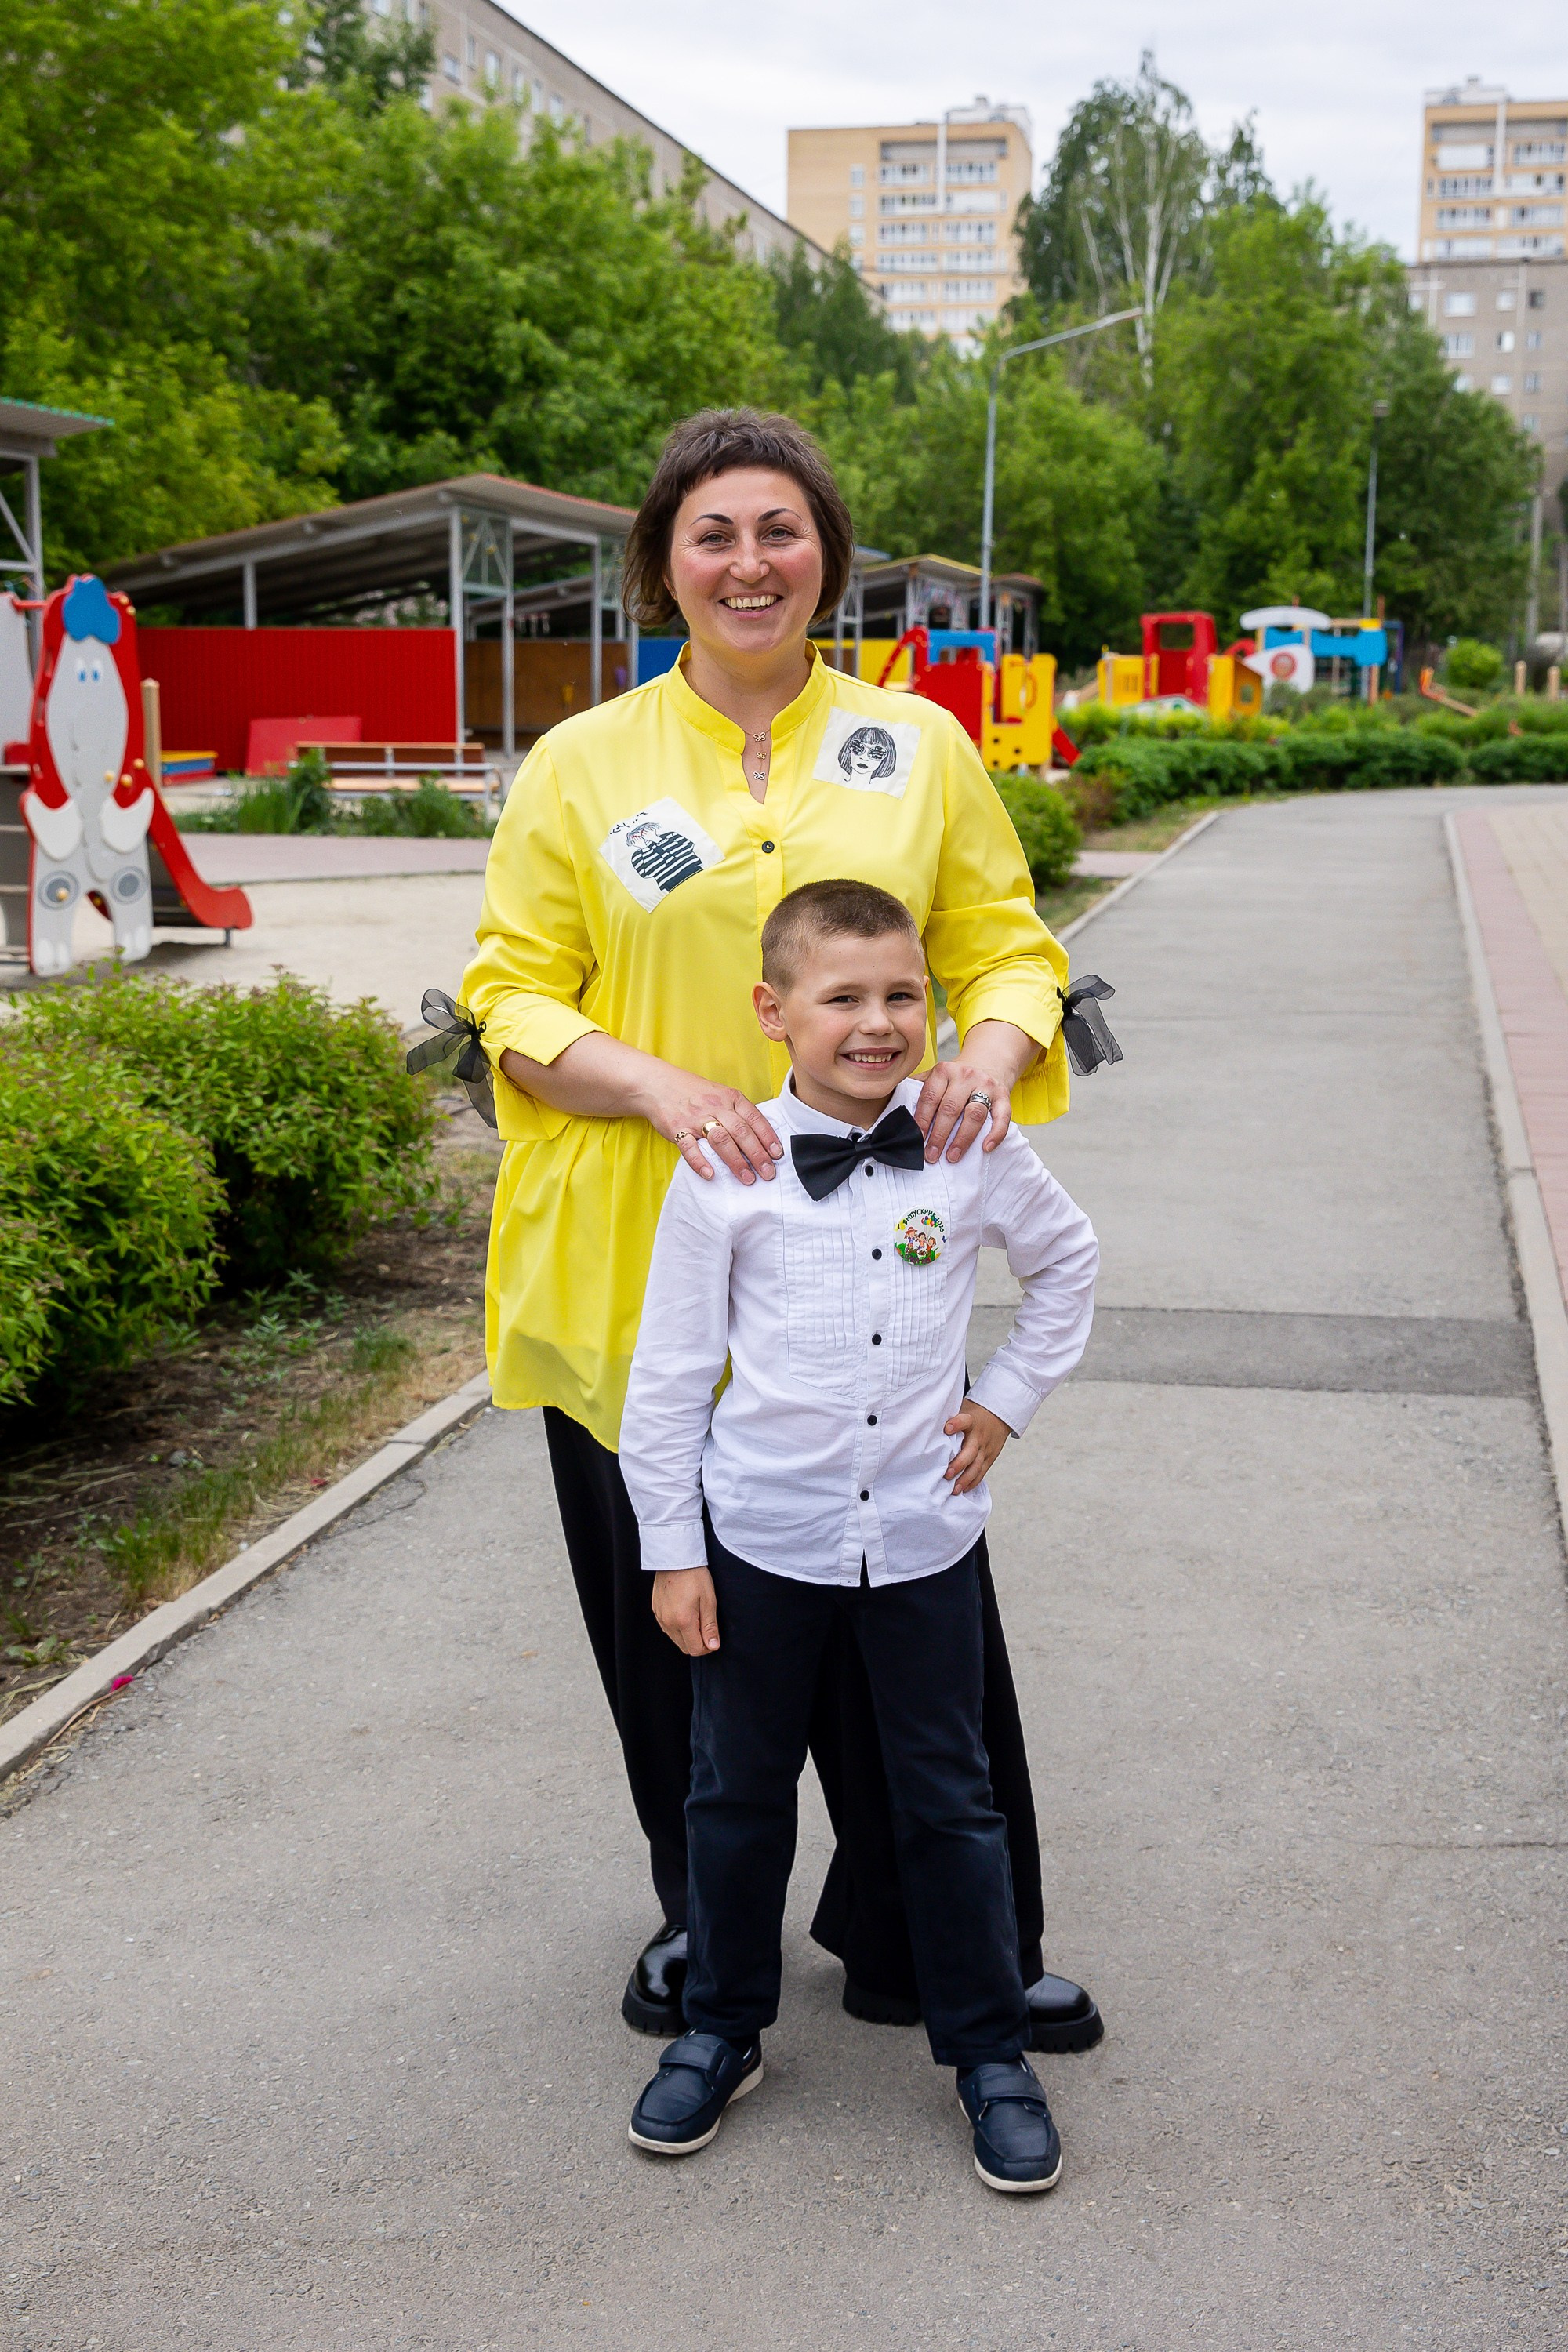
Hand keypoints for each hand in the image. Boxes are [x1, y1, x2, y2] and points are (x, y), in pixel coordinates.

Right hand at [639, 1067, 782, 1186]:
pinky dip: (700, 1161)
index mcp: (730, 1097)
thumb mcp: (720, 1094)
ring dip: (736, 1161)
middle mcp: (716, 1106)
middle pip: (741, 1131)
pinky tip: (710, 1174)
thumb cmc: (694, 1093)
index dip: (768, 1136)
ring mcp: (696, 1117)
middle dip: (757, 1154)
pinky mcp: (677, 1128)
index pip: (754, 1118)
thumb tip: (761, 1137)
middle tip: (768, 1173)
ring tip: (747, 1178)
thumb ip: (738, 1112)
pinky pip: (690, 1147)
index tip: (778, 1154)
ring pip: (720, 1139)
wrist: (658, 1084)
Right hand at [652, 1567, 720, 1653]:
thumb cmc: (694, 1575)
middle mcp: (668, 1622)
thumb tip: (713, 1645)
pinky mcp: (655, 1611)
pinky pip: (667, 1628)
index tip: (713, 1637)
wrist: (676, 1558)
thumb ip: (710, 1626)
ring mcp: (660, 1617)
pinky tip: (684, 1612)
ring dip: (687, 1635)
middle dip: (698, 1643)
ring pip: (675, 1639)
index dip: (708, 1647)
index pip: (696, 1649)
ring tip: (696, 1615)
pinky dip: (677, 1627)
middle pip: (685, 1647)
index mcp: (683, 1621)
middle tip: (706, 1625)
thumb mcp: (709, 1600)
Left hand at [914, 1019, 1034, 1163]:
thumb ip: (919, 1090)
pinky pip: (1002, 1116)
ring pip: (974, 1113)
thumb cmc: (956, 1079)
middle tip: (931, 1155)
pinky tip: (986, 1147)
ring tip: (952, 1156)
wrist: (988, 1062)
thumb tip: (896, 1114)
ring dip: (962, 1138)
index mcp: (943, 1071)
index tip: (915, 1140)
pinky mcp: (1003, 1095)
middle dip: (939, 1135)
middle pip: (950, 1108)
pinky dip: (996, 1133)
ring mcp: (986, 1085)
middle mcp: (965, 1075)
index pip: (929, 1098)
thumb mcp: (936, 1078)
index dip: (921, 1120)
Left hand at [942, 1401, 1012, 1494]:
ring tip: (955, 1488)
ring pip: (977, 1465)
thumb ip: (949, 1416)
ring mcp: (985, 1449)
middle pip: (971, 1451)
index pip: (965, 1421)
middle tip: (947, 1474)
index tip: (946, 1428)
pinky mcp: (989, 1458)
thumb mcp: (963, 1410)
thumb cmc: (974, 1416)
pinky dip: (973, 1482)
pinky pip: (982, 1472)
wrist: (999, 1416)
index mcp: (972, 1421)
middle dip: (959, 1464)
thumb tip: (926, 1421)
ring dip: (966, 1478)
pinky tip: (964, 1489)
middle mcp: (979, 1437)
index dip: (957, 1424)